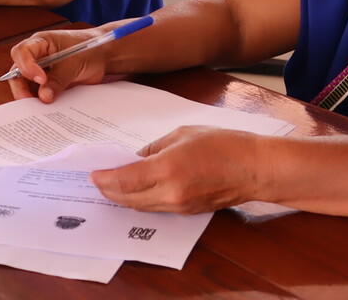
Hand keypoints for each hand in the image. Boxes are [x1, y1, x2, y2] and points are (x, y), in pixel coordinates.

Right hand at [7, 28, 112, 102]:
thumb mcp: (74, 63)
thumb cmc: (89, 49)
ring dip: (31, 98)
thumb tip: (43, 96)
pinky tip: (49, 111)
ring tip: (41, 110)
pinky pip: (38, 94)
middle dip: (22, 89)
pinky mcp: (48, 84)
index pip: (21, 52)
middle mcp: (36, 57)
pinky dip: (41, 103)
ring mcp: (40, 71)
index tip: (41, 79)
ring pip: (26, 87)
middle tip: (33, 103)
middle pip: (18, 73)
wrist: (102, 55)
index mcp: (40, 43)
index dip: (27, 66)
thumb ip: (58, 79)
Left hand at [91, 126, 262, 213]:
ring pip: (140, 207)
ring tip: (110, 187)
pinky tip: (135, 191)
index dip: (104, 179)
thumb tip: (136, 159)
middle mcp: (171, 193)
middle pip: (128, 199)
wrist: (254, 168)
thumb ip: (154, 148)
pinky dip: (141, 201)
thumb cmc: (224, 144)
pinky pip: (156, 209)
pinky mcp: (187, 212)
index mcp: (168, 168)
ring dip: (123, 199)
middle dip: (108, 191)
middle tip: (97, 181)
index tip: (93, 174)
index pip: (124, 180)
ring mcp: (180, 206)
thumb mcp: (182, 134)